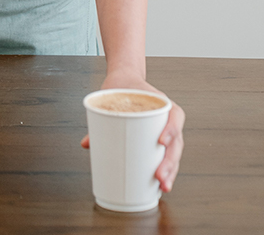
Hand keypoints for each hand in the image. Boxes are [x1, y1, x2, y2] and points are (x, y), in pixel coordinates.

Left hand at [80, 72, 184, 193]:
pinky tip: (161, 184)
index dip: (171, 129)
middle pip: (176, 141)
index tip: (161, 141)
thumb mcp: (112, 94)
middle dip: (170, 161)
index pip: (174, 115)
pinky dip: (166, 169)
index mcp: (161, 101)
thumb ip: (101, 117)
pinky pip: (167, 154)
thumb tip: (87, 143)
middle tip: (160, 177)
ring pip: (174, 151)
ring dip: (171, 170)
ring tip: (163, 185)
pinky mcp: (159, 137)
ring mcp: (165, 128)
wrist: (126, 78)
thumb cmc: (122, 85)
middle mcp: (167, 116)